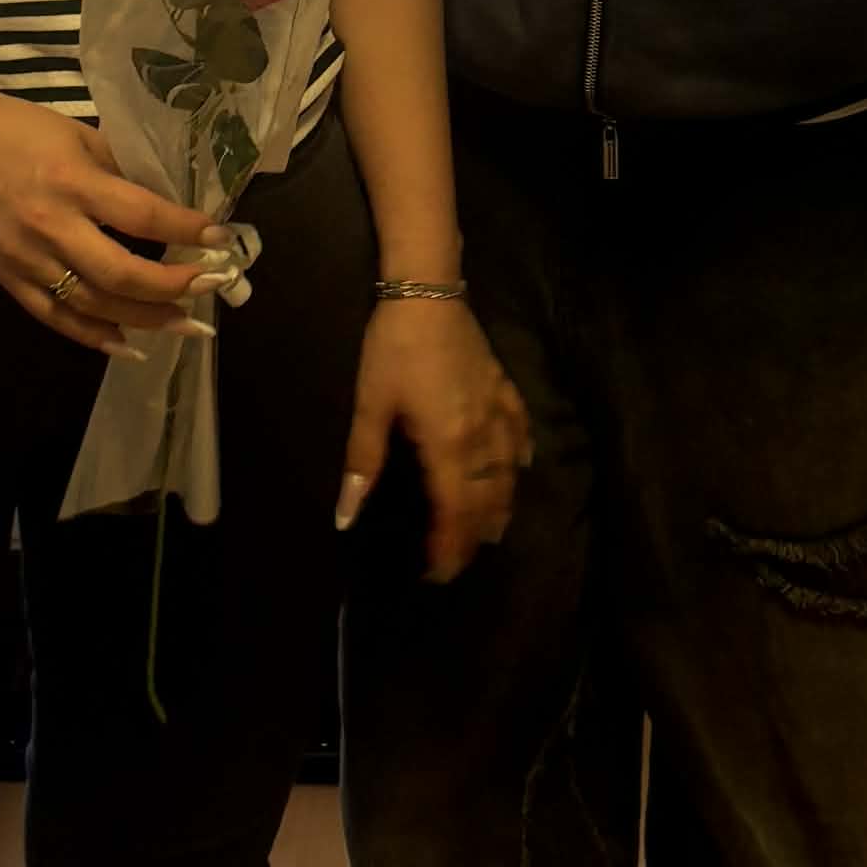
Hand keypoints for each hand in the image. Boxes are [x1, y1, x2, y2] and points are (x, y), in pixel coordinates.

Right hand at [0, 82, 220, 355]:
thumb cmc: (24, 132)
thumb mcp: (81, 137)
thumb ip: (123, 174)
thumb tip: (174, 210)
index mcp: (71, 182)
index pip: (141, 215)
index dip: (185, 231)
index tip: (222, 240)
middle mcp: (49, 226)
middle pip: (119, 274)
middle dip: (172, 286)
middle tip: (211, 287)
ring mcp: (26, 259)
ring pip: (93, 305)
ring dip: (145, 319)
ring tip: (187, 324)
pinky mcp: (10, 279)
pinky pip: (57, 319)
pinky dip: (95, 337)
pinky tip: (130, 345)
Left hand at [337, 300, 534, 579]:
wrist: (427, 292)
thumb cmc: (392, 349)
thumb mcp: (370, 405)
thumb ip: (362, 463)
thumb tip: (346, 516)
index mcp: (447, 445)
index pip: (455, 511)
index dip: (449, 547)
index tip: (439, 575)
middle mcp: (481, 437)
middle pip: (486, 499)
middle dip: (474, 536)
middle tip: (459, 561)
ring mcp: (497, 411)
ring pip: (508, 472)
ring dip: (501, 506)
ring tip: (493, 531)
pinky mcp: (504, 388)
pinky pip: (520, 431)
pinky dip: (520, 457)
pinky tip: (520, 466)